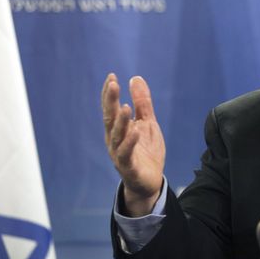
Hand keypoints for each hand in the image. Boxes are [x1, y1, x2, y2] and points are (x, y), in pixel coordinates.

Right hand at [102, 73, 165, 215]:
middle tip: (113, 84)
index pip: (110, 108)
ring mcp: (120, 154)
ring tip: (125, 106)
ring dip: (120, 121)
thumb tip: (135, 78)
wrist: (150, 182)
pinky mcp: (129, 167)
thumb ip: (142, 103)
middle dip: (110, 101)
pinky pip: (127, 154)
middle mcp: (114, 140)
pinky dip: (130, 142)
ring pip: (117, 136)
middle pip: (110, 118)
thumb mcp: (147, 123)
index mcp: (117, 129)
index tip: (112, 76)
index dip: (109, 93)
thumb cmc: (146, 151)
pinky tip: (136, 130)